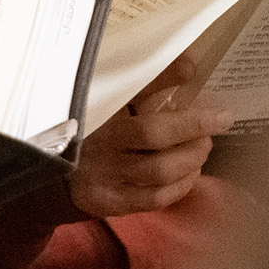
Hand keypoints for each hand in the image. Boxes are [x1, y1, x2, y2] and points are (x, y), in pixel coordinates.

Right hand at [72, 52, 233, 216]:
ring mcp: (105, 175)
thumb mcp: (105, 103)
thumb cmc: (89, 132)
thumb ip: (144, 87)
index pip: (134, 90)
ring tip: (204, 146)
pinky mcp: (110, 202)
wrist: (49, 174)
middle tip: (219, 119)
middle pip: (153, 134)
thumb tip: (188, 66)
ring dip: (192, 156)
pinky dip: (182, 184)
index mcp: (96, 110)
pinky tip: (191, 172)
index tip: (192, 70)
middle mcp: (99, 142)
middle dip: (194, 126)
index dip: (164, 78)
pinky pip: (156, 197)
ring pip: (160, 169)